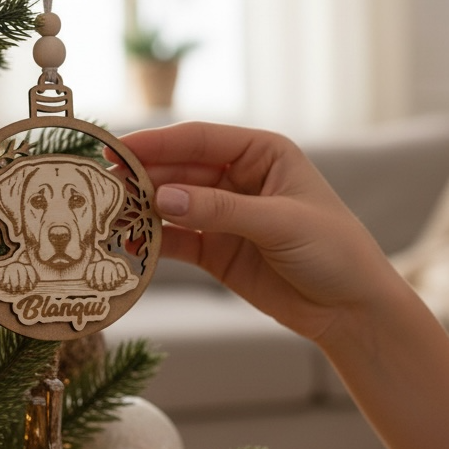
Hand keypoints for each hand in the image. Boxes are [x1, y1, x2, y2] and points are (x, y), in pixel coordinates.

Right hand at [116, 121, 395, 343]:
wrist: (351, 309)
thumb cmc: (333, 251)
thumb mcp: (281, 223)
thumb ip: (221, 211)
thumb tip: (162, 198)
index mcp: (261, 153)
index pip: (199, 139)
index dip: (156, 142)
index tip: (116, 149)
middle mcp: (238, 178)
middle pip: (178, 170)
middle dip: (141, 177)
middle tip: (97, 185)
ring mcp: (224, 215)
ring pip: (171, 205)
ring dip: (140, 210)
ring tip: (103, 215)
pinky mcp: (216, 251)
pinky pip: (175, 240)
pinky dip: (150, 242)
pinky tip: (125, 245)